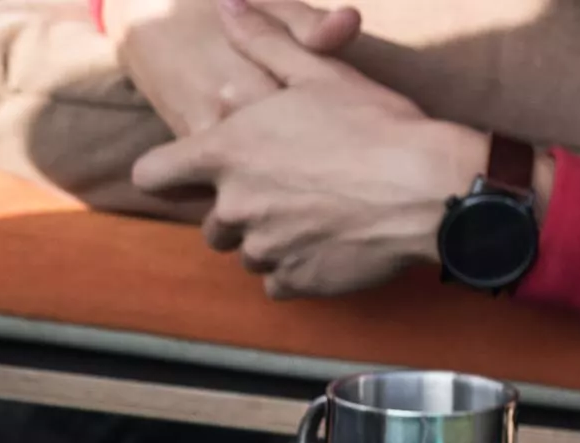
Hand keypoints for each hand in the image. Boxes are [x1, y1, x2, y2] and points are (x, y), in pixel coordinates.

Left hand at [133, 0, 486, 298]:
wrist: (428, 186)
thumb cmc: (374, 123)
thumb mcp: (318, 71)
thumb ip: (264, 42)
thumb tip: (228, 6)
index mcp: (226, 153)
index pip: (151, 174)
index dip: (168, 173)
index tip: (189, 171)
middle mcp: (233, 205)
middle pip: (210, 219)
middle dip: (238, 207)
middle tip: (289, 184)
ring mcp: (261, 247)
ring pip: (246, 249)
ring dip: (269, 236)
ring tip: (316, 209)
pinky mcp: (292, 279)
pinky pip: (278, 279)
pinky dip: (297, 265)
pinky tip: (330, 239)